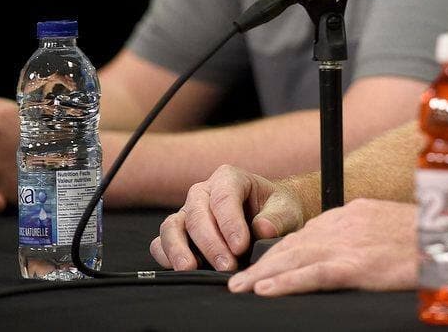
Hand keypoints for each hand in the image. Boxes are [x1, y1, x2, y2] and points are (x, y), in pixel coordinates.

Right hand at [150, 165, 304, 271]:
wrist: (270, 217)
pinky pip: (161, 242)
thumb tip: (262, 229)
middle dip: (210, 242)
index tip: (241, 247)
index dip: (229, 223)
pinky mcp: (178, 233)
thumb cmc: (276, 210)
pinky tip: (181, 269)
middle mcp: (203, 192)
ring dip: (179, 249)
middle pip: (197, 213)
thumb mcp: (286, 210)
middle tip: (227, 266)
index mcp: (229, 178)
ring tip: (191, 269)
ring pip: (172, 226)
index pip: (223, 197)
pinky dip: (166, 255)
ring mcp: (187, 212)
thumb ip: (277, 218)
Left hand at [227, 199, 416, 295]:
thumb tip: (352, 245)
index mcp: (353, 212)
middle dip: (264, 261)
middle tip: (238, 277)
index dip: (283, 249)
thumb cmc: (427, 236)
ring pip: (294, 258)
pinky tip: (266, 290)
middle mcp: (345, 223)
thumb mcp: (390, 223)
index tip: (267, 262)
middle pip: (294, 243)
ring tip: (241, 288)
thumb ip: (365, 230)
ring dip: (263, 274)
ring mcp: (348, 243)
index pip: (309, 231)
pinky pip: (312, 275)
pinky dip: (286, 283)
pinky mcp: (355, 265)